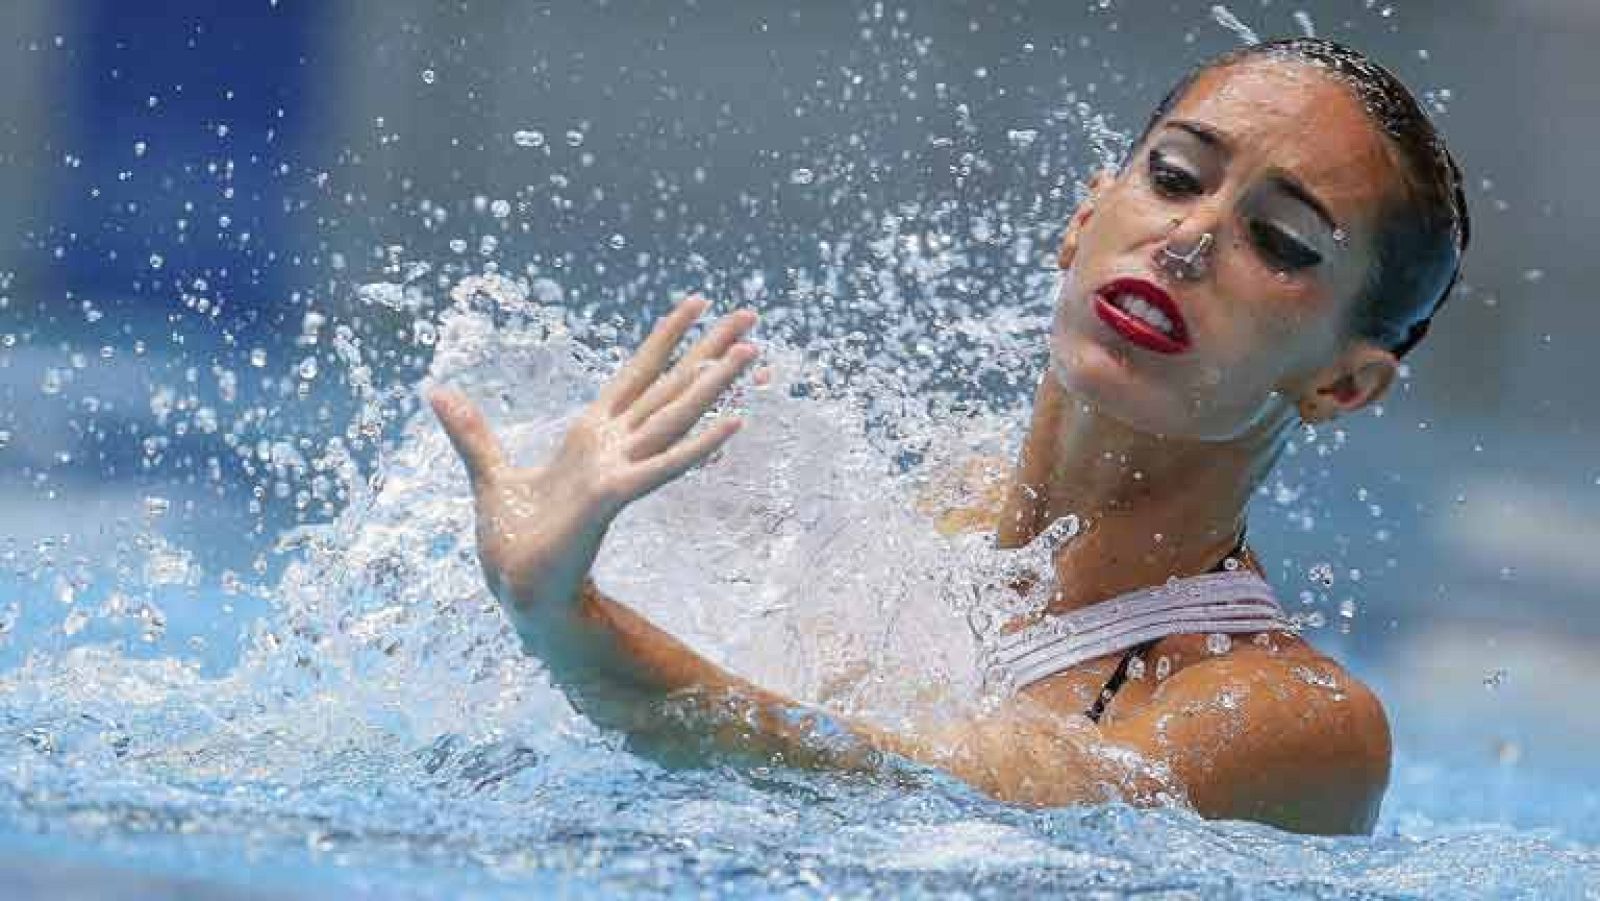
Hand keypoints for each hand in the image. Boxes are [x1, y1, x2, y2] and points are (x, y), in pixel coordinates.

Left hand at [430, 296, 760, 625]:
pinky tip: (733, 423)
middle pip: (670, 386)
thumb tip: (435, 391)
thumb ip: (470, 432)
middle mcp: (615, 446)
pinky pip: (663, 467)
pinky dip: (698, 447)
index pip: (637, 373)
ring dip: (713, 386)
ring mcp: (621, 469)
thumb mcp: (486, 472)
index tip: (698, 301)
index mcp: (591, 434)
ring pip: (675, 416)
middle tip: (751, 315)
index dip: (667, 336)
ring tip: (750, 353)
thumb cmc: (512, 540)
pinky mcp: (615, 496)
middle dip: (710, 350)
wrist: (516, 589)